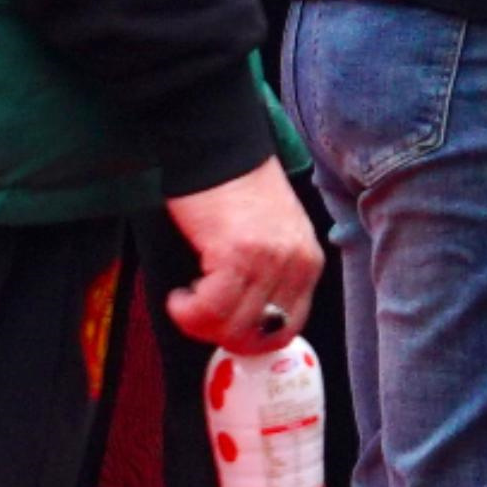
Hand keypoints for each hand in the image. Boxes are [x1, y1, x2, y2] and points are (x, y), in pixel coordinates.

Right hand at [161, 160, 322, 354]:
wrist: (218, 148)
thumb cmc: (237, 189)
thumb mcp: (273, 235)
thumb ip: (271, 275)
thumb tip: (246, 322)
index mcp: (308, 261)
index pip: (289, 328)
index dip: (251, 339)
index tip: (224, 330)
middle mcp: (295, 263)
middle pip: (258, 334)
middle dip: (220, 335)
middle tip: (198, 315)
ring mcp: (269, 260)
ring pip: (231, 327)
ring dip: (198, 324)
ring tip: (186, 299)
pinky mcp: (236, 254)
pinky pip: (208, 310)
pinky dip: (186, 311)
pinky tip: (179, 294)